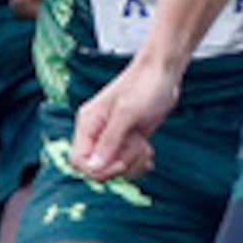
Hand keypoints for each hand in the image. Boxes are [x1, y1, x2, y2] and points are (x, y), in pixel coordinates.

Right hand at [71, 61, 180, 182]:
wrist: (164, 73)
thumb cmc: (145, 85)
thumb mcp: (127, 113)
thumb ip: (110, 140)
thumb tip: (93, 167)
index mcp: (88, 124)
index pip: (78, 161)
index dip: (97, 169)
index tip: (121, 162)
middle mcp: (96, 133)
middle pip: (97, 168)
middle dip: (120, 165)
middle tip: (138, 149)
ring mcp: (113, 137)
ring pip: (114, 168)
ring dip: (133, 163)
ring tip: (145, 146)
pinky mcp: (128, 139)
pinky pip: (127, 162)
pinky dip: (139, 162)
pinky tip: (149, 151)